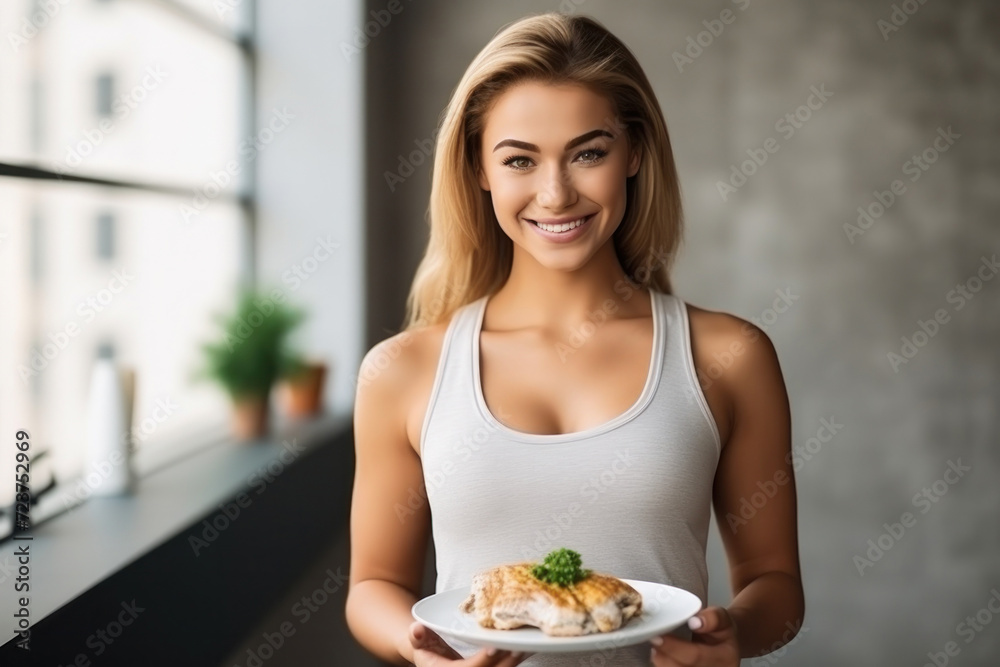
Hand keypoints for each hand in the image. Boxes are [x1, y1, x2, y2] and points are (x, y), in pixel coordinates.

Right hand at [409, 622, 532, 665]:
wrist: (433, 661)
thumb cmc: (426, 649)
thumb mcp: (418, 642)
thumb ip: (417, 636)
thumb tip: (416, 629)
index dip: (483, 661)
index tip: (493, 648)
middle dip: (507, 661)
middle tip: (520, 645)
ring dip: (516, 659)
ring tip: (529, 643)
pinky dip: (517, 657)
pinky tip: (529, 645)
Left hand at [648, 607, 739, 665]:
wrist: (725, 643)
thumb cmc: (722, 631)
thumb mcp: (723, 618)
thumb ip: (713, 618)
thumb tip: (696, 621)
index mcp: (725, 658)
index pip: (695, 655)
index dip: (674, 647)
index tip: (657, 637)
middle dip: (663, 657)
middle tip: (652, 641)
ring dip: (662, 662)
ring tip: (655, 648)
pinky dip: (664, 663)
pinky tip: (660, 655)